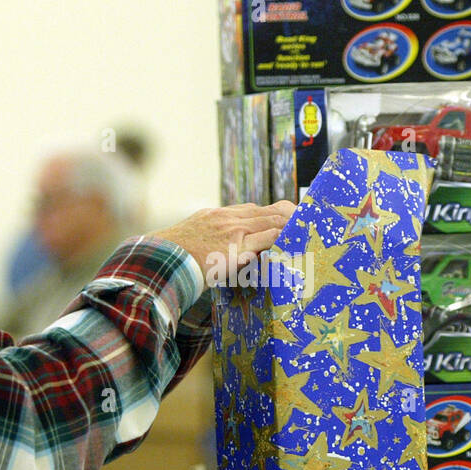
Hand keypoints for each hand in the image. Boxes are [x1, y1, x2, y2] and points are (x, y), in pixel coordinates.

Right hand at [151, 201, 296, 278]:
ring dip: (290, 224)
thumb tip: (218, 252)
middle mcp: (228, 218)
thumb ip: (209, 239)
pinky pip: (267, 237)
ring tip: (306, 230)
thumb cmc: (174, 257)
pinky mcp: (237, 246)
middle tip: (306, 221)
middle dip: (288, 215)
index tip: (285, 218)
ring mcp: (234, 230)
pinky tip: (294, 240)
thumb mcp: (192, 239)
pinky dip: (282, 237)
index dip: (271, 214)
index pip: (252, 210)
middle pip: (267, 210)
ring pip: (271, 220)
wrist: (164, 260)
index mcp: (217, 215)